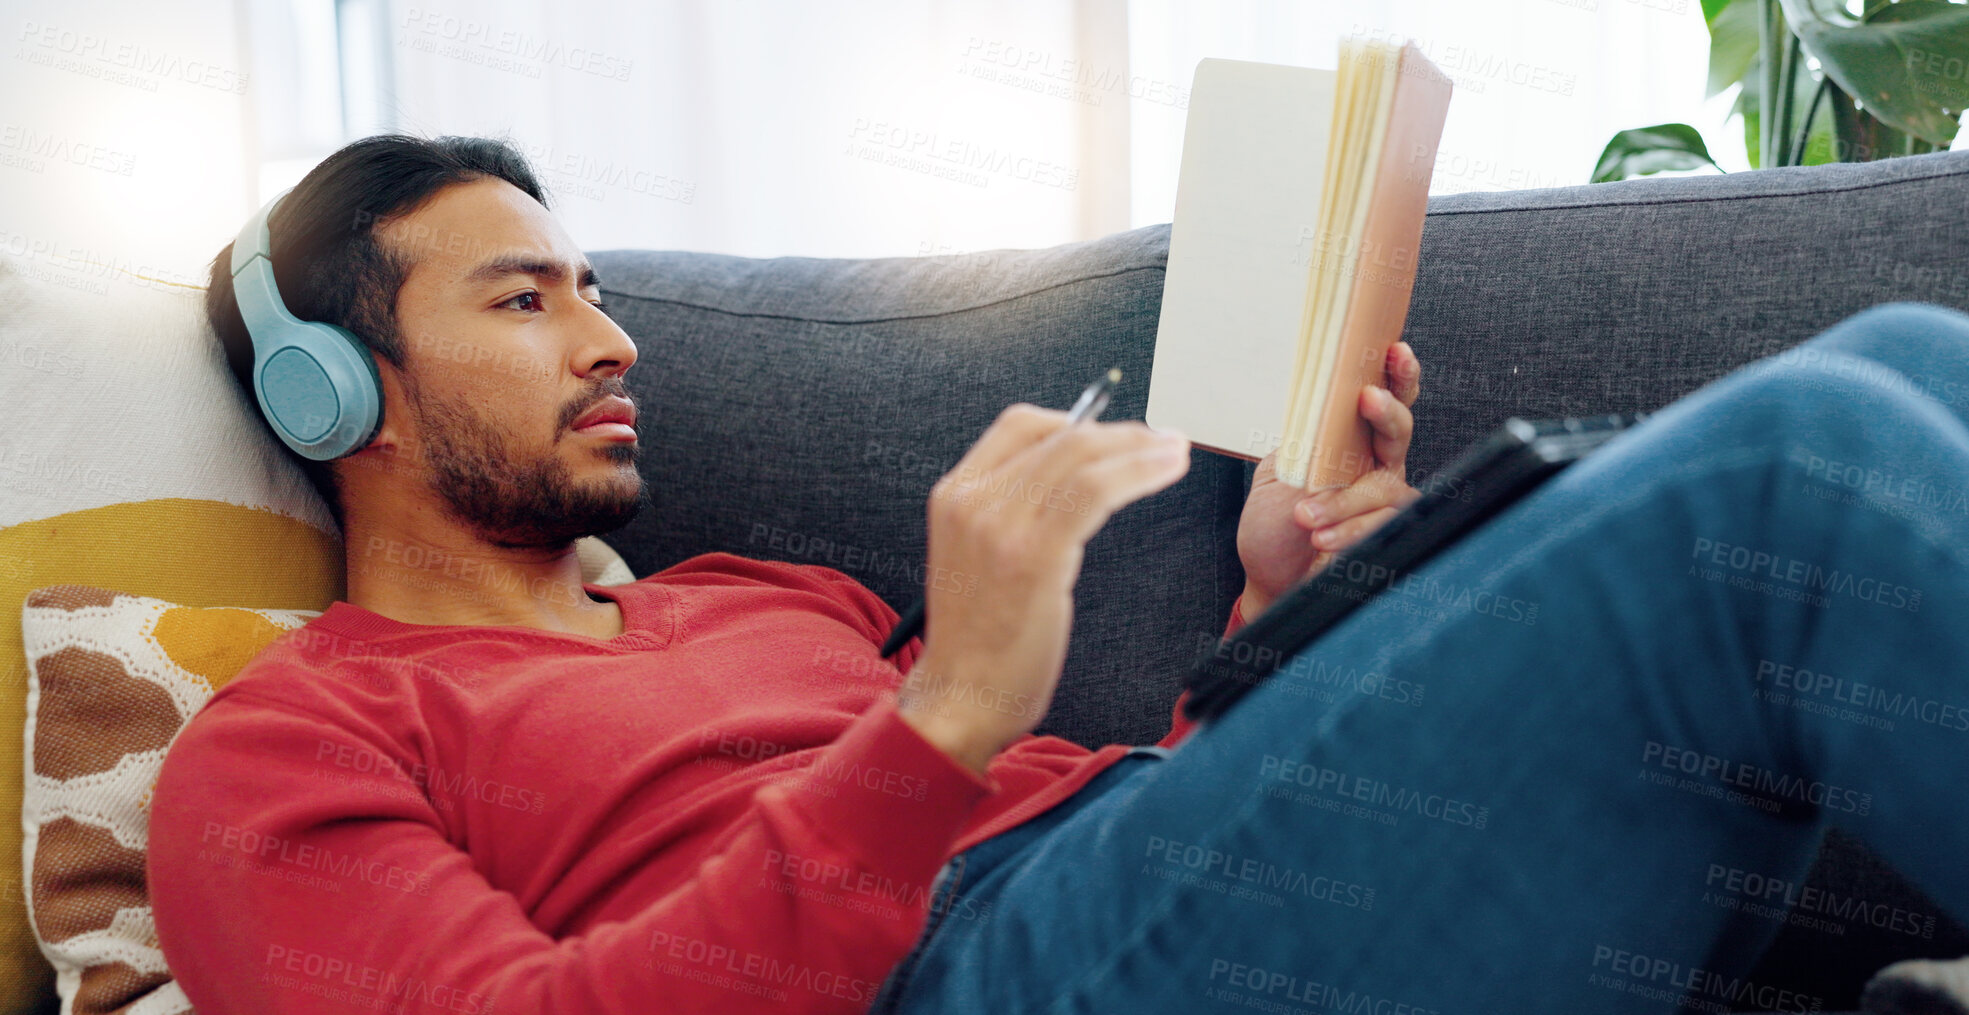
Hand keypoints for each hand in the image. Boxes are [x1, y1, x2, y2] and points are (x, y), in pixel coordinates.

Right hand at [900, 406, 1191, 772]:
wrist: (959, 698)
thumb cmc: (980, 641)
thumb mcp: (979, 557)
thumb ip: (1010, 515)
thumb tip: (1071, 484)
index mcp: (954, 495)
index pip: (1020, 426)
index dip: (1076, 419)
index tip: (1115, 435)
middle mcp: (971, 499)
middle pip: (1058, 435)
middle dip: (1120, 432)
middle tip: (1161, 440)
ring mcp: (998, 524)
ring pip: (1081, 455)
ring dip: (1139, 446)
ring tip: (1175, 450)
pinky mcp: (1033, 554)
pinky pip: (1095, 489)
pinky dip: (1139, 471)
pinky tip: (1167, 469)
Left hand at [1235, 342, 1421, 618]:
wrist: (1271, 578)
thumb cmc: (1274, 524)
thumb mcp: (1278, 473)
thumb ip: (1305, 442)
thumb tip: (1321, 410)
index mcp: (1347, 441)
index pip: (1378, 399)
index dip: (1394, 374)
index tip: (1393, 350)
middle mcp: (1374, 464)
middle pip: (1400, 429)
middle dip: (1388, 410)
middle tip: (1368, 399)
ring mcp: (1383, 500)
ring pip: (1386, 485)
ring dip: (1344, 501)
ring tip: (1306, 518)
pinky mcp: (1386, 534)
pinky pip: (1383, 523)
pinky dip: (1349, 530)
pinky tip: (1321, 538)